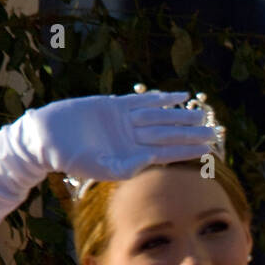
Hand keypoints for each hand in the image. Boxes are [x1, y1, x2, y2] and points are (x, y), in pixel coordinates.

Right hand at [17, 90, 213, 182]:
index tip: (209, 150)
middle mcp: (133, 138)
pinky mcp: (116, 105)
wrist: (48, 138)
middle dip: (191, 132)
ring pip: (161, 117)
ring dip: (182, 116)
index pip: (168, 153)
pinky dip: (161, 98)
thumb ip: (127, 167)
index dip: (188, 150)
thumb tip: (151, 161)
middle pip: (169, 134)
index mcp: (133, 156)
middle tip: (215, 131)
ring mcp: (126, 121)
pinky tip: (179, 96)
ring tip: (203, 114)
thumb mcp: (100, 168)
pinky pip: (144, 100)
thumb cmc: (71, 159)